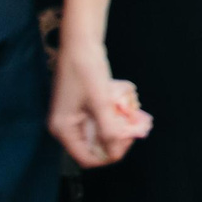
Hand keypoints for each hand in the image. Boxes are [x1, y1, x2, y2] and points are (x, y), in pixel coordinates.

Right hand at [46, 41, 152, 168]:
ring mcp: (74, 116)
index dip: (111, 153)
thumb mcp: (100, 101)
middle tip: (137, 124)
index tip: (129, 138)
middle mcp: (66, 126)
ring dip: (120, 124)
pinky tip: (127, 101)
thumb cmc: (86, 70)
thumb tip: (116, 152)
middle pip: (96, 145)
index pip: (87, 158)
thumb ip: (108, 128)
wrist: (81, 42)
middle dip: (119, 137)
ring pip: (102, 131)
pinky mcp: (83, 106)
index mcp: (64, 129)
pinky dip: (116, 113)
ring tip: (135, 112)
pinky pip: (102, 118)